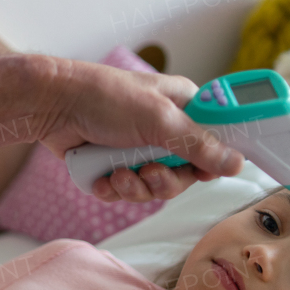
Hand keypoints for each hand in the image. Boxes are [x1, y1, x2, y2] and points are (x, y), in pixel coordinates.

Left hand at [22, 56, 243, 202]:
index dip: (212, 161)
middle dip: (164, 181)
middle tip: (147, 173)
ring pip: (154, 187)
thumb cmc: (105, 98)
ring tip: (117, 175)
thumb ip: (198, 144)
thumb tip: (236, 163)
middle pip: (185, 174)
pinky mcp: (114, 164)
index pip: (216, 140)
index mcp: (183, 108)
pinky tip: (101, 177)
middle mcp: (164, 129)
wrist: (52, 106)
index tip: (205, 173)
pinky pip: (126, 191)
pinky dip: (113, 189)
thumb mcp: (159, 119)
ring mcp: (138, 148)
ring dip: (135, 187)